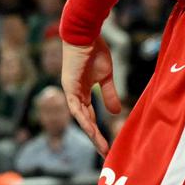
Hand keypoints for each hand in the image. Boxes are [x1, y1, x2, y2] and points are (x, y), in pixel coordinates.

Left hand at [60, 36, 121, 156]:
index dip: (97, 129)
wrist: (85, 33)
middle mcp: (74, 93)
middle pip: (85, 120)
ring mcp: (70, 90)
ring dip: (91, 132)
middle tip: (104, 151)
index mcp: (82, 91)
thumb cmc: (95, 50)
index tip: (106, 142)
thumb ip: (109, 93)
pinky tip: (91, 128)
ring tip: (101, 145)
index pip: (89, 115)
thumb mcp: (106, 76)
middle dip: (94, 136)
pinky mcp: (69, 85)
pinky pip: (76, 106)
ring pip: (80, 117)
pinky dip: (83, 118)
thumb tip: (116, 113)